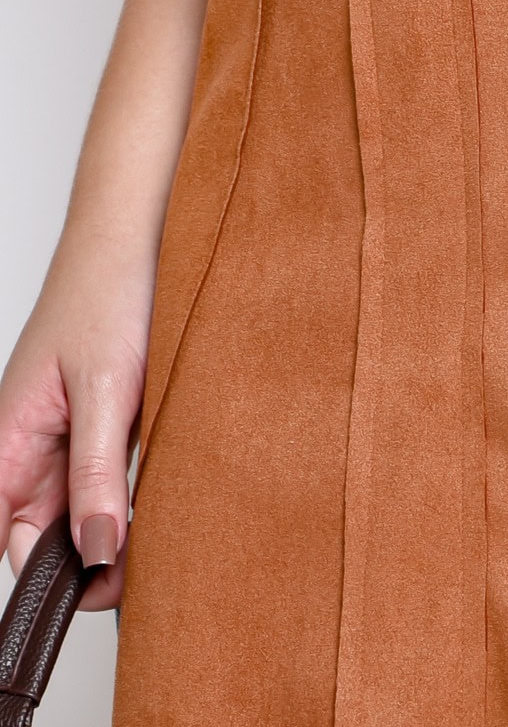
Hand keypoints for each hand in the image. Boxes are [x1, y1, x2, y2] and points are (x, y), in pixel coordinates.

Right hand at [0, 230, 151, 609]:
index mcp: (6, 447)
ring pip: (88, 502)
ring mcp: (66, 433)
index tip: (110, 587)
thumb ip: (97, 472)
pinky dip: (136, 482)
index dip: (57, 573)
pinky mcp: (100, 417)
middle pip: (54, 531)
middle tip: (156, 559)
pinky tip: (168, 482)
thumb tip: (98, 550)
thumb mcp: (107, 391)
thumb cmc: (106, 298)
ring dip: (123, 516)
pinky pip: (110, 468)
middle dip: (101, 551)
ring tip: (170, 520)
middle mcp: (29, 447)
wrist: (134, 241)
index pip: (13, 542)